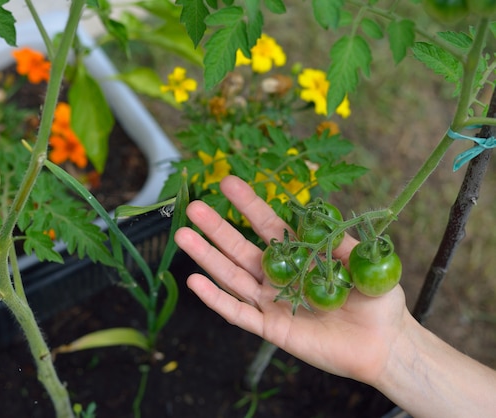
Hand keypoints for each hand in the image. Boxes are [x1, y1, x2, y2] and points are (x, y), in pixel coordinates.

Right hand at [174, 175, 409, 384]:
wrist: (385, 344)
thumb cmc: (377, 301)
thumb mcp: (362, 262)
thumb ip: (338, 241)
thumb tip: (318, 216)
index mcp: (298, 256)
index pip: (267, 225)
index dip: (248, 204)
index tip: (228, 182)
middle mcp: (277, 276)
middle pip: (239, 248)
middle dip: (217, 227)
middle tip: (194, 207)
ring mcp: (270, 302)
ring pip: (232, 277)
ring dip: (207, 257)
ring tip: (183, 236)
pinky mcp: (269, 327)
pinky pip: (237, 313)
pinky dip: (216, 299)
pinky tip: (194, 281)